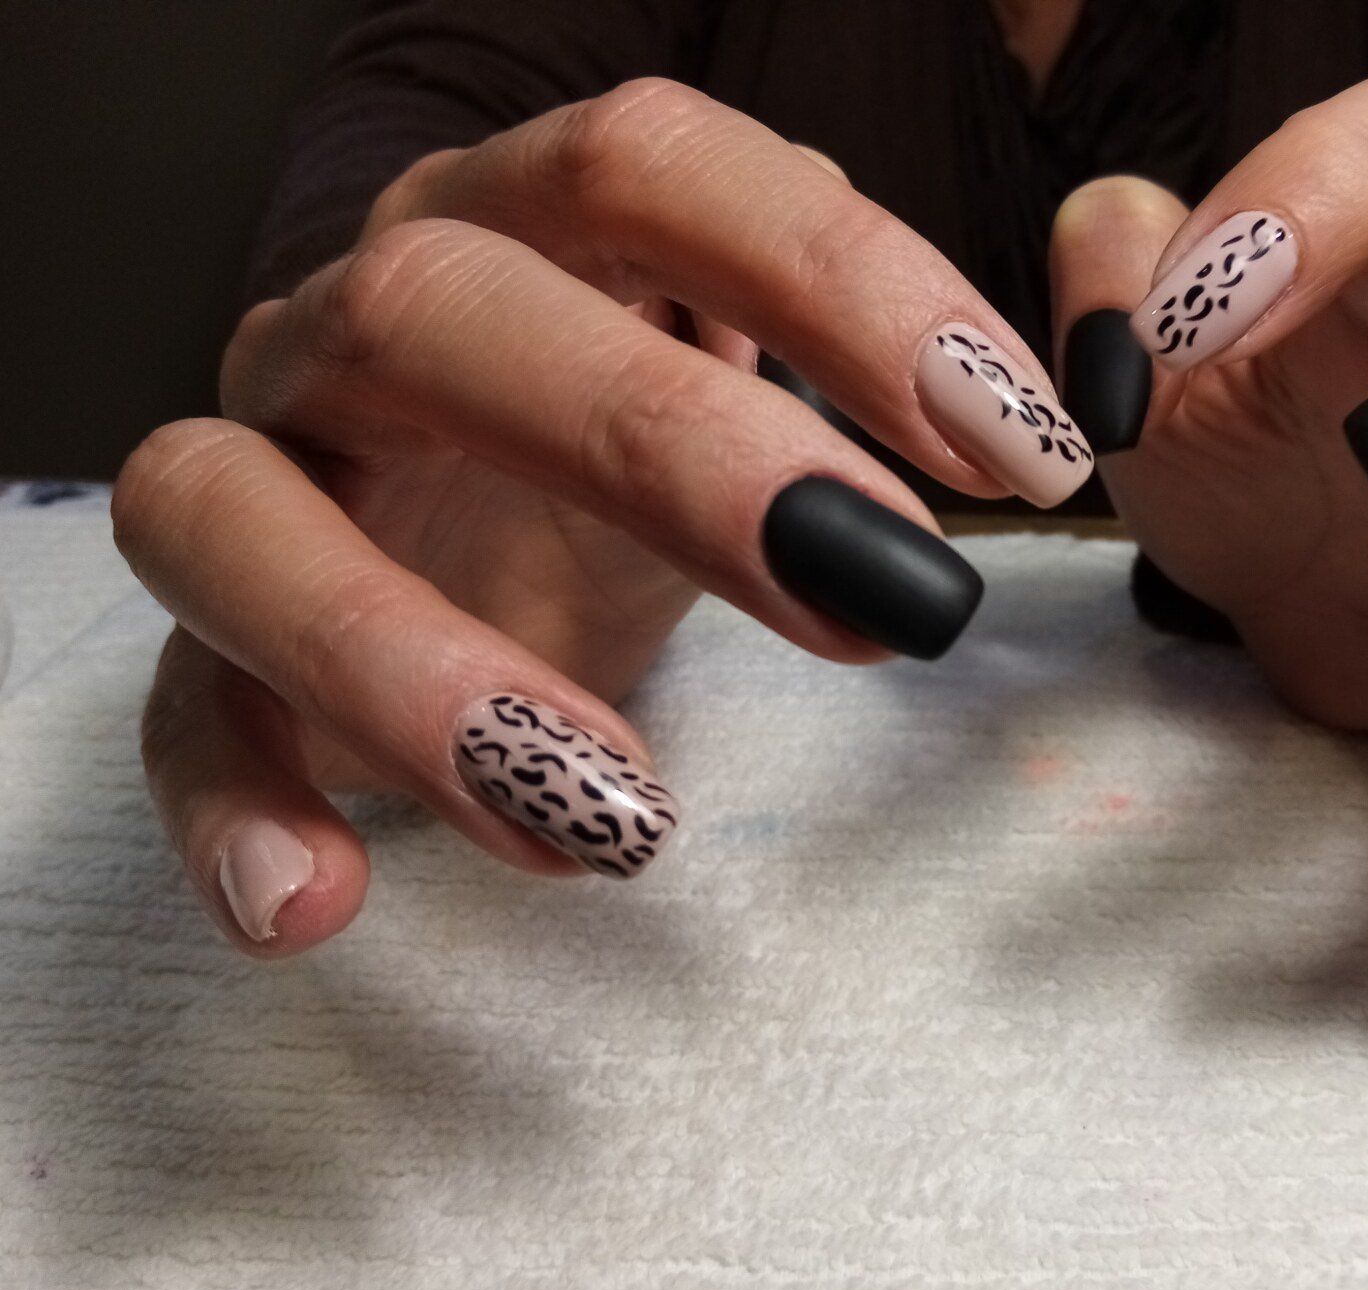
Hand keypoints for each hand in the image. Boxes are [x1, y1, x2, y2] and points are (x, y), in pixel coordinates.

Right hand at [114, 79, 1095, 955]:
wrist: (465, 534)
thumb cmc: (628, 459)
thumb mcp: (756, 390)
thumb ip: (872, 382)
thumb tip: (1050, 429)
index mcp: (526, 230)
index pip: (648, 168)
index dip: (839, 278)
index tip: (1019, 441)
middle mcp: (366, 323)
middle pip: (447, 315)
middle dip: (667, 447)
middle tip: (880, 597)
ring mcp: (266, 480)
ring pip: (238, 512)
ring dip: (414, 666)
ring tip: (617, 818)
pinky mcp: (204, 654)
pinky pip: (174, 716)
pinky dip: (237, 807)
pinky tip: (325, 899)